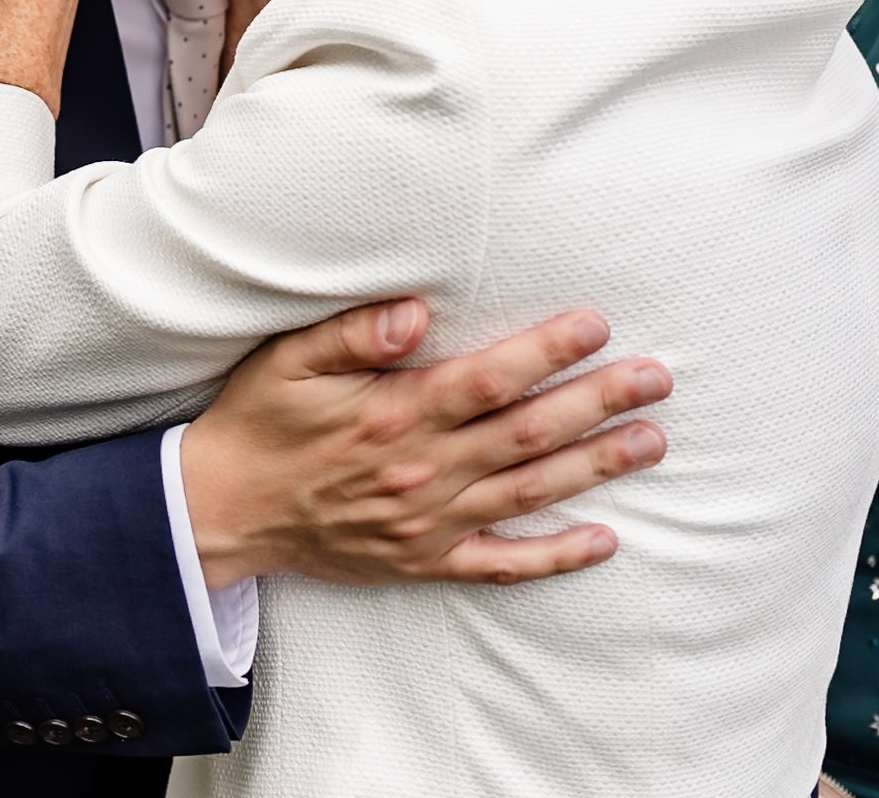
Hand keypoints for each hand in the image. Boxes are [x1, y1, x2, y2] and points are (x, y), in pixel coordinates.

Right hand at [180, 299, 669, 587]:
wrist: (221, 511)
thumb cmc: (258, 422)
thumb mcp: (287, 361)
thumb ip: (352, 333)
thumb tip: (418, 313)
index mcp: (392, 414)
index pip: (486, 380)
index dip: (545, 352)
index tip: (595, 325)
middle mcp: (420, 471)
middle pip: (526, 434)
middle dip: (597, 402)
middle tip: (657, 377)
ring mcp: (427, 522)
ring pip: (528, 493)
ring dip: (594, 467)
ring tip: (651, 441)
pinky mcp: (423, 561)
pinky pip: (501, 564)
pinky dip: (555, 557)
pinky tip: (604, 541)